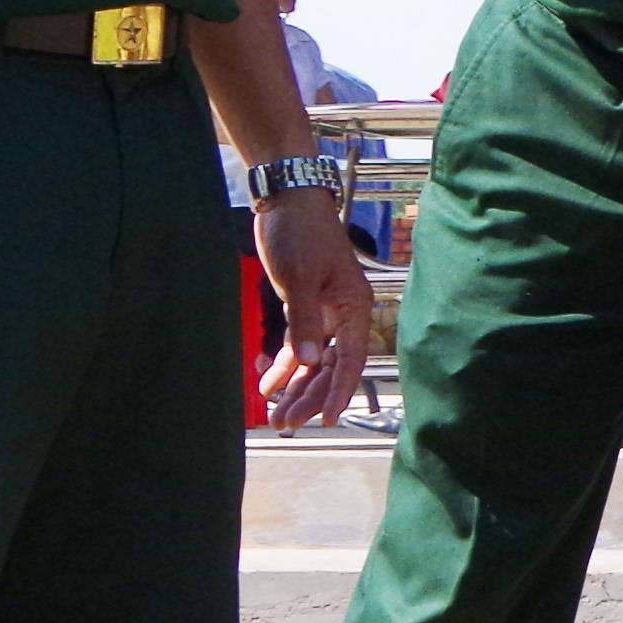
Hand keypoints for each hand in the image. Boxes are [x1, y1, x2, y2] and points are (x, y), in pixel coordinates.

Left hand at [252, 194, 373, 429]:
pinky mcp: (304, 307)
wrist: (287, 199)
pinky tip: (268, 384)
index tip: (328, 419)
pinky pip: (297, 345)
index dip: (341, 391)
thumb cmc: (299, 233)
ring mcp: (325, 313)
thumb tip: (307, 362)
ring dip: (297, 387)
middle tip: (287, 422)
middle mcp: (344, 315)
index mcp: (354, 307)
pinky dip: (284, 365)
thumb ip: (304, 320)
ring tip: (277, 414)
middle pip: (331, 367)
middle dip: (310, 396)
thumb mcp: (299, 276)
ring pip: (313, 361)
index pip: (351, 359)